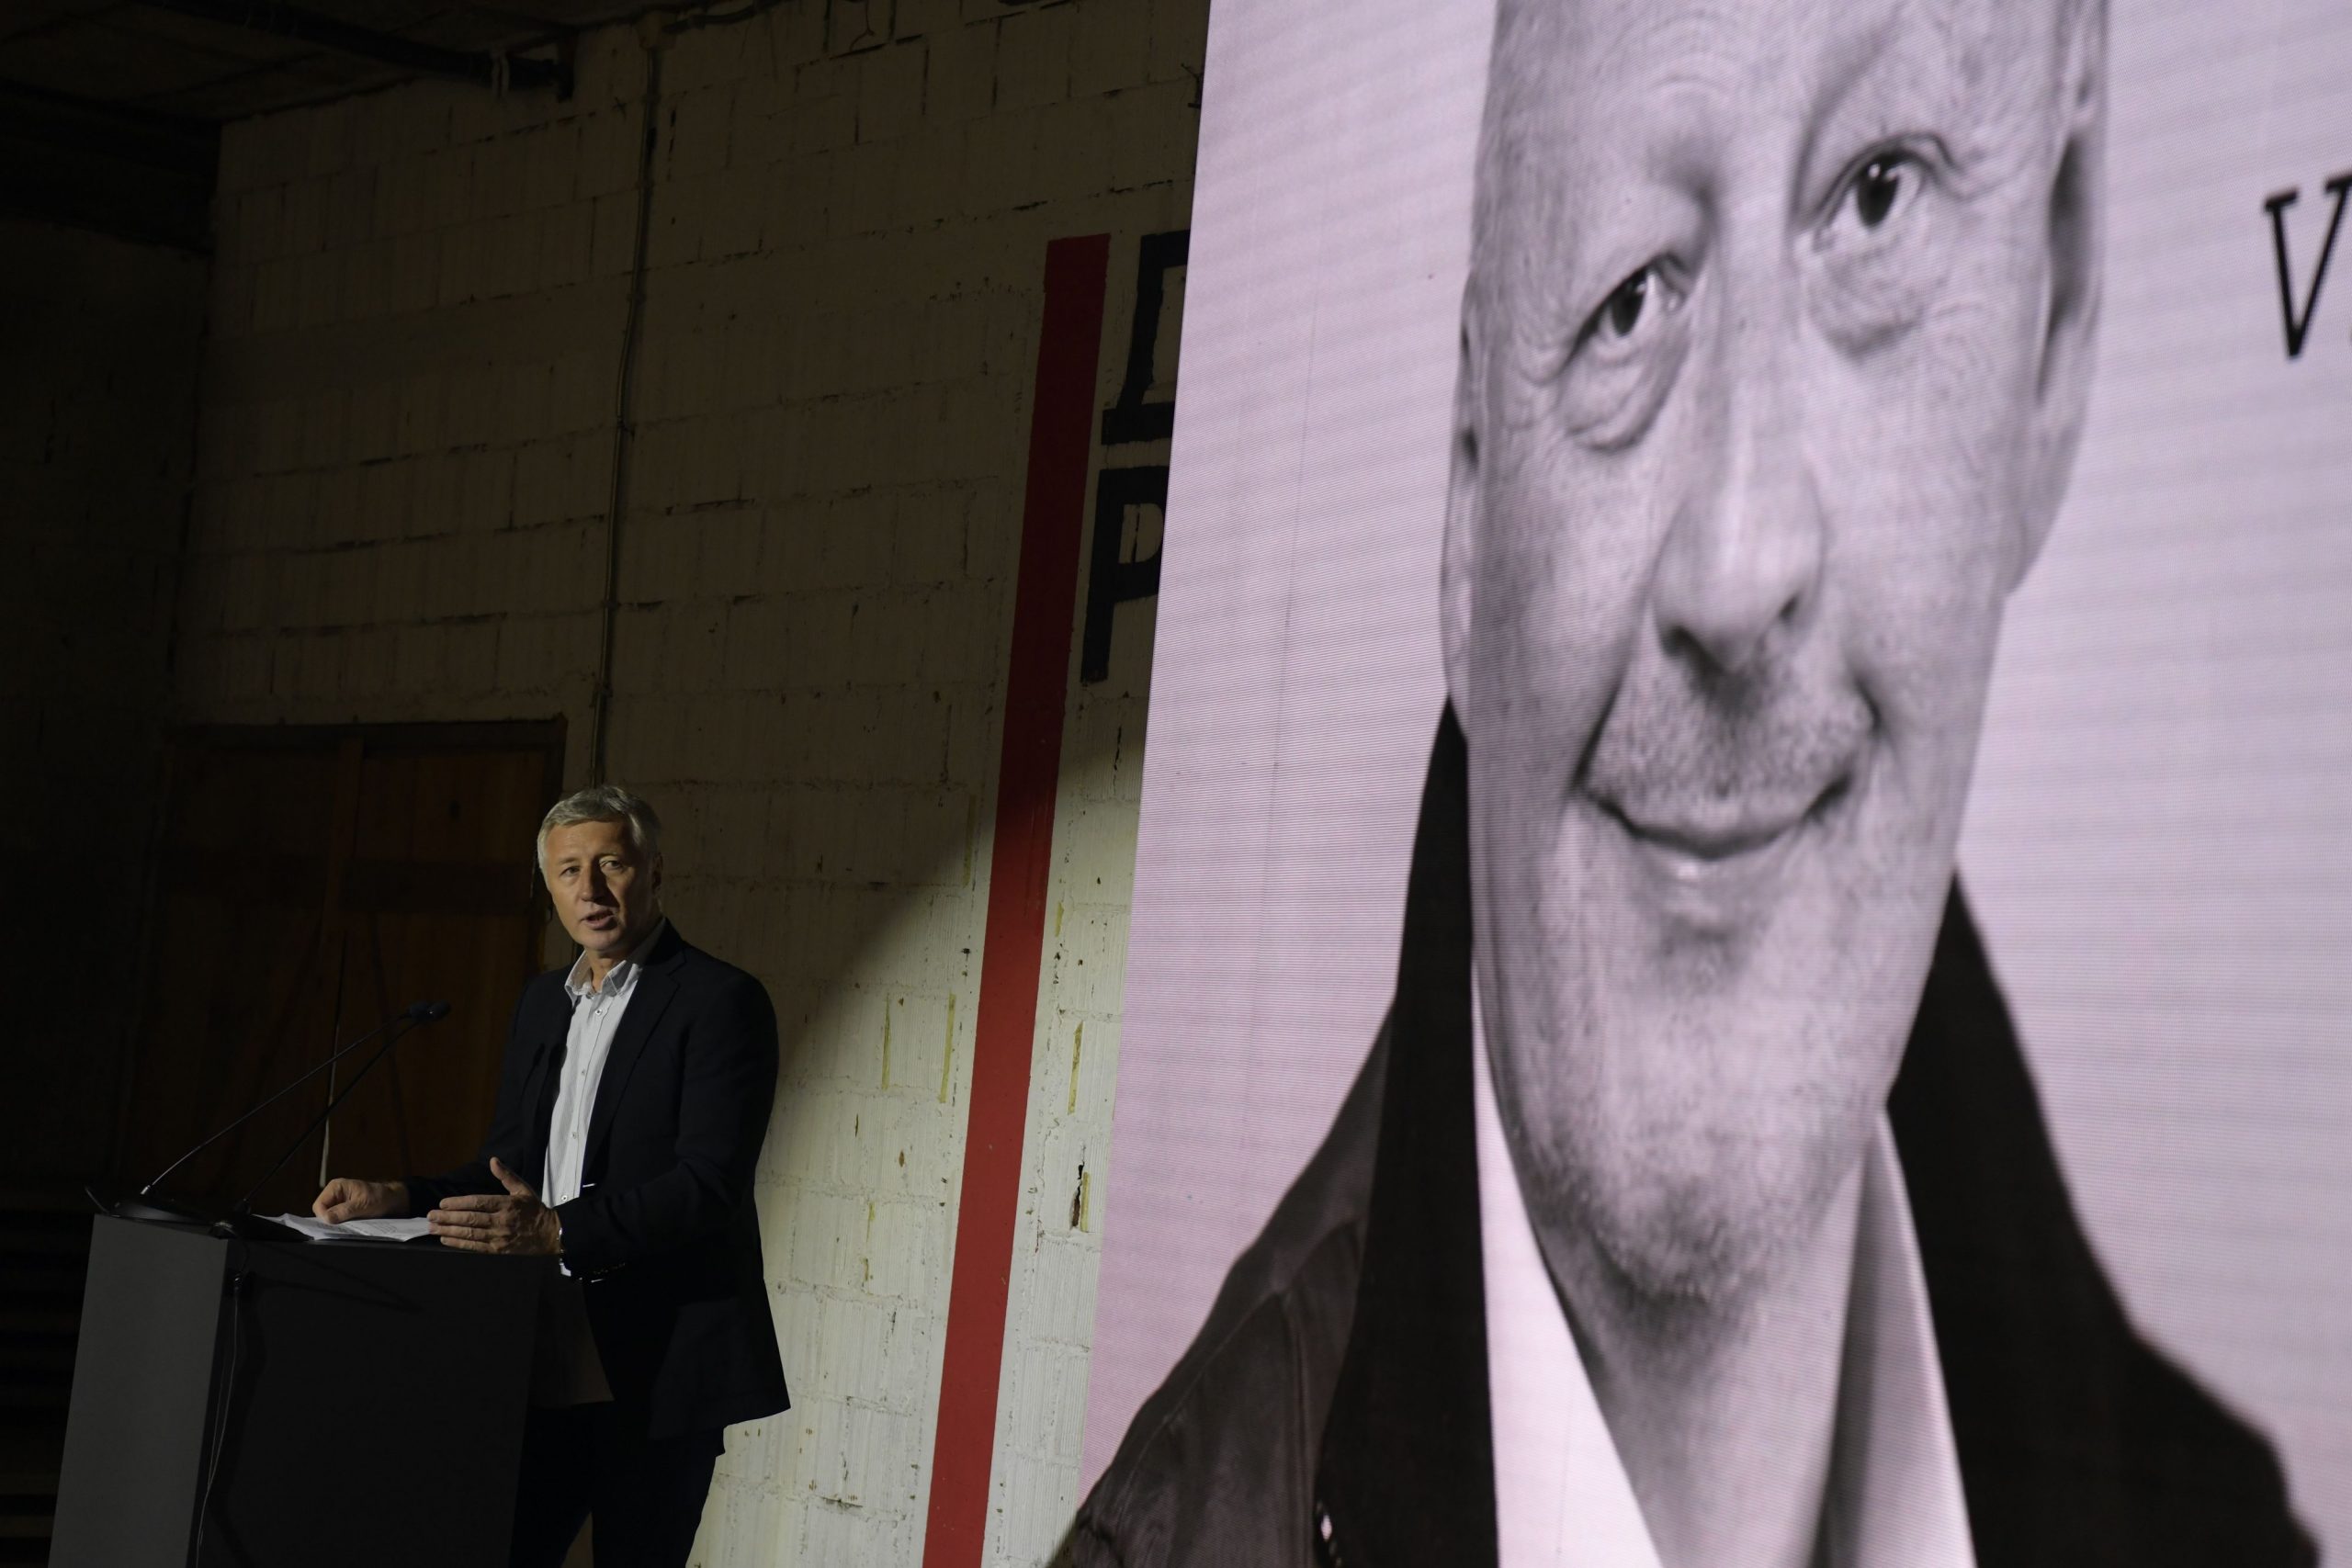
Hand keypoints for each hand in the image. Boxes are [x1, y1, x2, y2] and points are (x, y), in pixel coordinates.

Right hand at [314, 1177, 406, 1223]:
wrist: (392, 1200)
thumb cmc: (380, 1197)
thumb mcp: (362, 1205)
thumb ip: (344, 1211)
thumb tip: (327, 1218)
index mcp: (336, 1187)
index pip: (319, 1205)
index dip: (323, 1216)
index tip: (333, 1224)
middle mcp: (334, 1194)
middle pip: (322, 1212)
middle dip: (330, 1220)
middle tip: (343, 1226)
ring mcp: (338, 1203)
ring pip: (329, 1217)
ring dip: (337, 1223)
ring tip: (349, 1225)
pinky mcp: (343, 1210)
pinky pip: (337, 1220)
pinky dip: (342, 1224)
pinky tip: (350, 1226)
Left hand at [427, 1158, 560, 1255]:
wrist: (549, 1234)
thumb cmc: (534, 1210)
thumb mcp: (523, 1189)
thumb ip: (506, 1176)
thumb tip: (493, 1160)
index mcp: (507, 1204)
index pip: (478, 1202)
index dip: (459, 1203)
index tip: (443, 1203)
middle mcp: (501, 1221)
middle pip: (470, 1219)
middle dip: (448, 1217)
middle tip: (431, 1216)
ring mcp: (499, 1237)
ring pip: (470, 1233)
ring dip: (449, 1231)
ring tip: (433, 1228)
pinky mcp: (497, 1249)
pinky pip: (475, 1246)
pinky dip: (459, 1243)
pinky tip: (446, 1239)